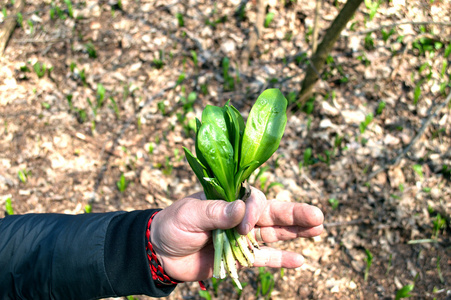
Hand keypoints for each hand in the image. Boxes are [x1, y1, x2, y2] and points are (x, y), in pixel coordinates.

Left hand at [150, 187, 323, 281]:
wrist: (160, 252)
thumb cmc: (173, 225)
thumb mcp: (190, 215)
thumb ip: (217, 212)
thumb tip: (242, 211)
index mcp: (229, 200)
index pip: (254, 200)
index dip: (255, 211)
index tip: (244, 227)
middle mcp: (240, 216)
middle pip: (273, 214)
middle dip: (295, 214)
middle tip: (318, 216)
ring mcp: (242, 237)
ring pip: (274, 234)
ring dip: (296, 233)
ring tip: (319, 230)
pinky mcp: (239, 258)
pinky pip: (264, 258)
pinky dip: (281, 259)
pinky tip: (300, 260)